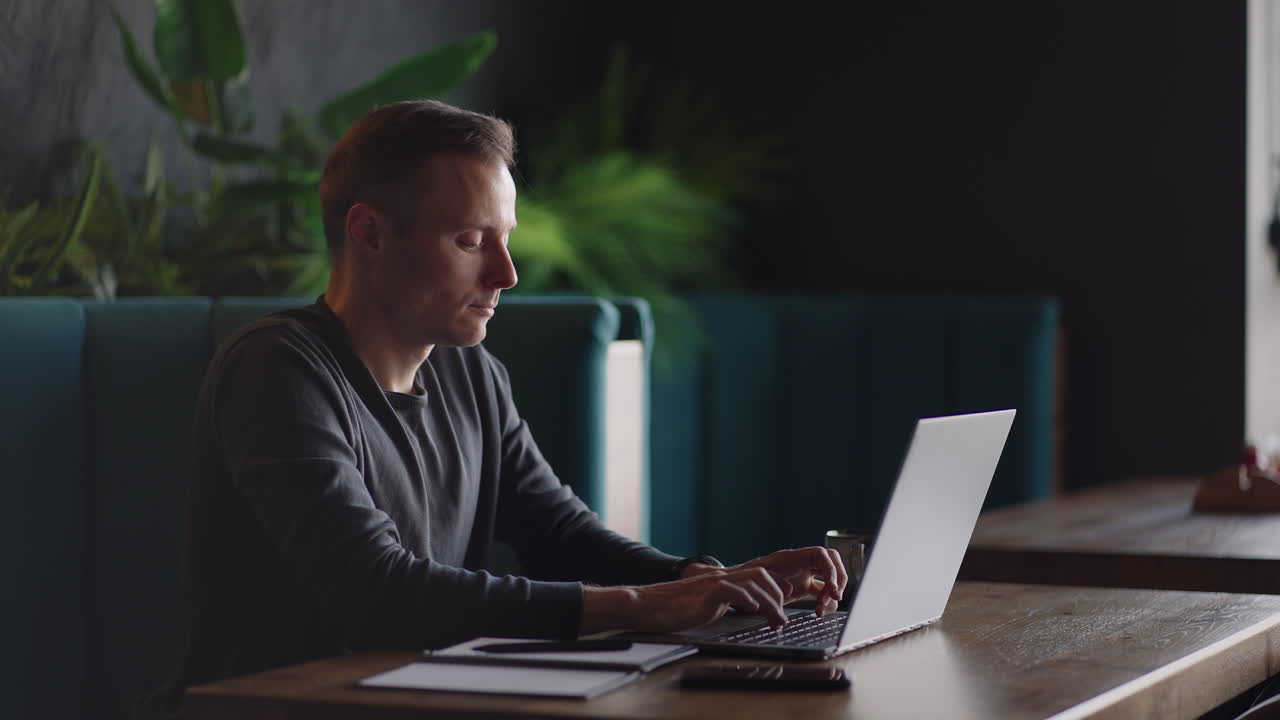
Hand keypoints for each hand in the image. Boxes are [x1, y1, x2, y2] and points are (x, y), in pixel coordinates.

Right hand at [580, 566, 789, 634]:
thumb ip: (722, 604)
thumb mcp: (705, 606)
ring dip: (769, 603)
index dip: (775, 586)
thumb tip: (740, 611)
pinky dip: (747, 600)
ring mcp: (713, 584)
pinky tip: (753, 611)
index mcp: (721, 580)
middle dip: (777, 595)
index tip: (786, 602)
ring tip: (775, 621)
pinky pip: (732, 591)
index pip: (756, 575)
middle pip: (760, 576)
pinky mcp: (705, 594)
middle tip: (781, 618)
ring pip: (752, 584)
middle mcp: (720, 578)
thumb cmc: (672, 610)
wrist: (646, 606)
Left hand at [734, 546, 846, 616]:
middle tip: (835, 597)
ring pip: (831, 576)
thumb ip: (771, 583)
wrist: (738, 585)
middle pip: (833, 562)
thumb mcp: (757, 581)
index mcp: (792, 558)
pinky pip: (822, 590)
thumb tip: (788, 591)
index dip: (831, 570)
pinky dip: (825, 600)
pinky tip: (818, 612)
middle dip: (839, 580)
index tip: (832, 589)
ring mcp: (804, 573)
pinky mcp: (803, 586)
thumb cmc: (745, 580)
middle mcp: (801, 563)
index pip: (821, 554)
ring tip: (822, 609)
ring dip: (832, 592)